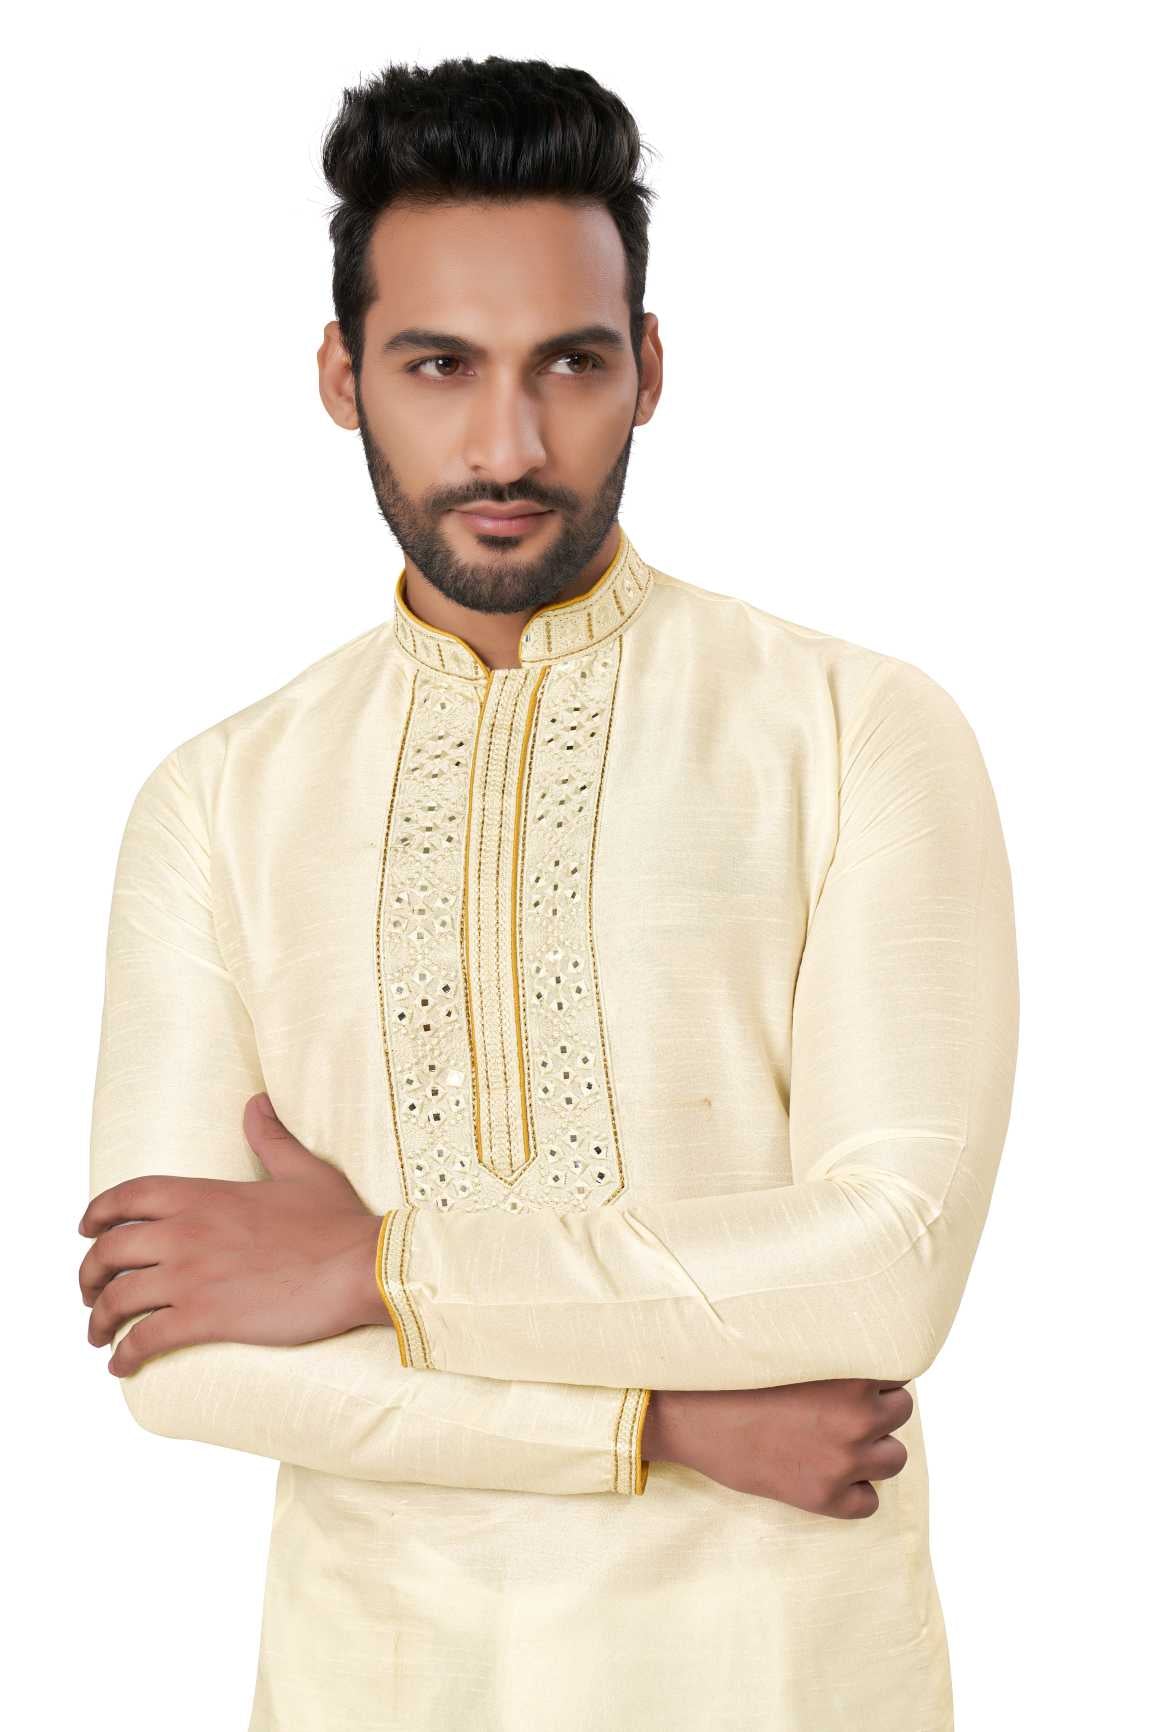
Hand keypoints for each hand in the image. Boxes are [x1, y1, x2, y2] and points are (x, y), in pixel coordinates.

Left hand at [78, 1093, 389, 1376]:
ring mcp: (191, 1277)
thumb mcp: (302, 1170)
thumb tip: (257, 1101)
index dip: (97, 1212)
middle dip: (87, 1274)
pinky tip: (120, 1366)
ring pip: (117, 1299)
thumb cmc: (338, 1221)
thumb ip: (271, 1138)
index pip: (127, 1196)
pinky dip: (124, 1355)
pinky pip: (145, 1339)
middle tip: (88, 1292)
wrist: (361, 1266)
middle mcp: (186, 1233)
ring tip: (97, 1334)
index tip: (84, 1229)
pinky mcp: (204, 1318)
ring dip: (98, 1320)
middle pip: (108, 1251)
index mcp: (203, 1195)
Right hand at [642, 1378, 913, 1517]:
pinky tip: (830, 1475)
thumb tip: (869, 1373)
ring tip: (841, 1443)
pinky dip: (855, 1492)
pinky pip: (870, 1502)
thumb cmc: (739, 1379)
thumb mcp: (795, 1356)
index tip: (855, 1380)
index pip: (898, 1374)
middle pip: (902, 1413)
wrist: (696, 1418)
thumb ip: (836, 1365)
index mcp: (852, 1379)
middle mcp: (857, 1419)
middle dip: (880, 1411)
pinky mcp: (826, 1498)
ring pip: (895, 1458)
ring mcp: (844, 1462)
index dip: (876, 1378)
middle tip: (845, 1410)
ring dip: (875, 1450)